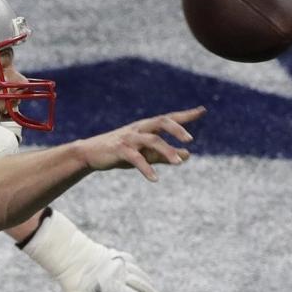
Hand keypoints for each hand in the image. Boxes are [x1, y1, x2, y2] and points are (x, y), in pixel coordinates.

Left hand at [21, 209, 161, 291]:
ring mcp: (116, 262)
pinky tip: (138, 272)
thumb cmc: (71, 277)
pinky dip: (137, 268)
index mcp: (112, 284)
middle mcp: (118, 272)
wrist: (66, 251)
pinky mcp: (112, 254)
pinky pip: (129, 260)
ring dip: (147, 282)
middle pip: (141, 285)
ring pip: (137, 272)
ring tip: (153, 291)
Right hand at [80, 106, 205, 180]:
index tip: (202, 111)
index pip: (169, 118)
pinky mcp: (120, 149)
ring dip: (166, 150)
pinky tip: (155, 179)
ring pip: (151, 140)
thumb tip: (188, 155)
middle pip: (161, 122)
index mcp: (146, 127)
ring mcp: (129, 138)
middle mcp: (139, 129)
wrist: (90, 154)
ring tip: (178, 163)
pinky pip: (136, 158)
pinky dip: (146, 169)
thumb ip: (165, 154)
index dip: (185, 116)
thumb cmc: (119, 152)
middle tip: (190, 140)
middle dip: (176, 129)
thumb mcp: (145, 153)